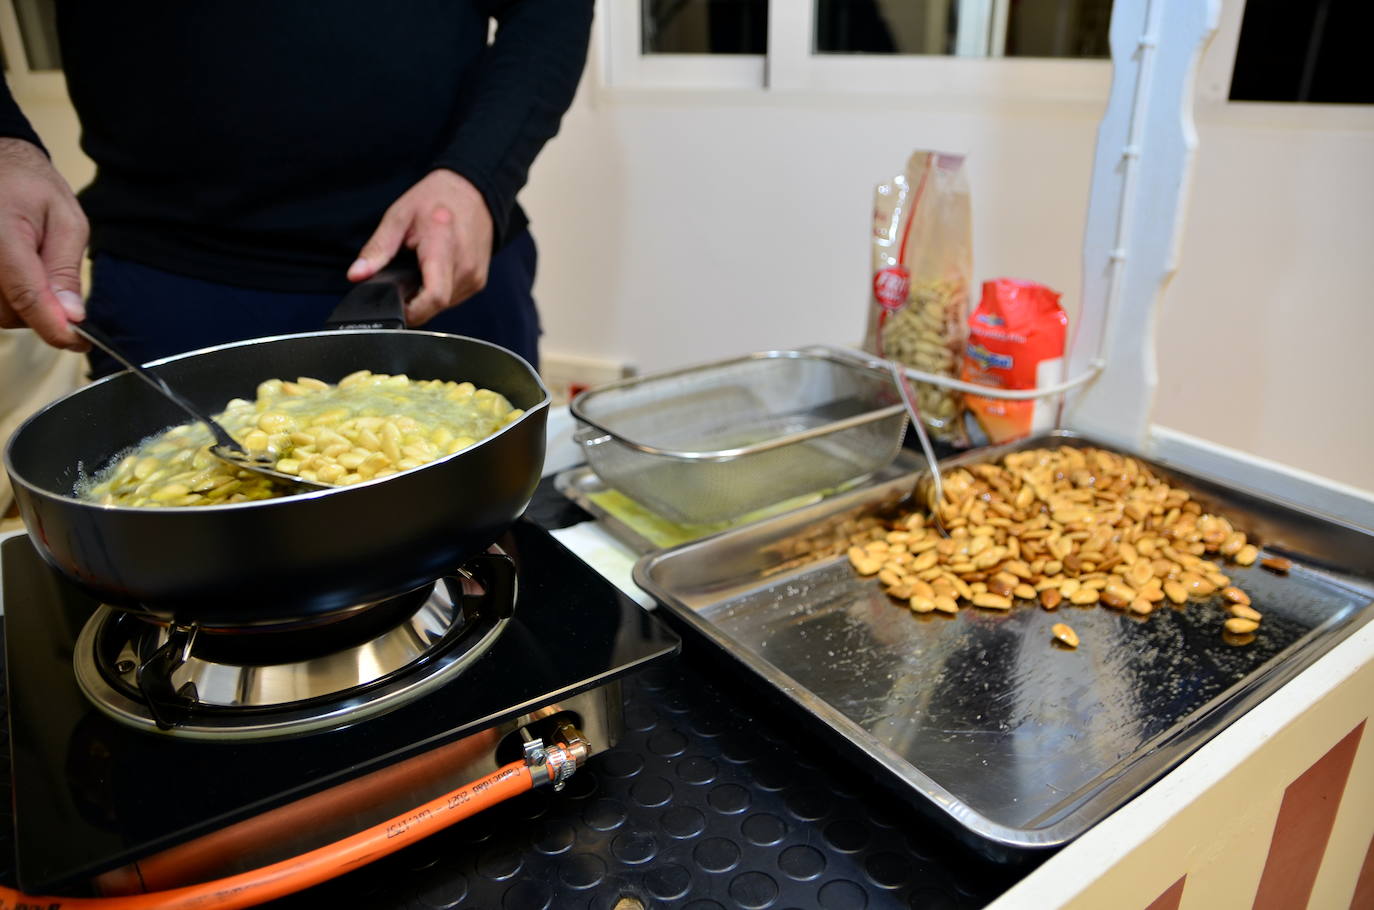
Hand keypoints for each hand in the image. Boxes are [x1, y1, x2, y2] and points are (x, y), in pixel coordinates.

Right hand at [0, 138, 88, 350]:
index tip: (79, 341)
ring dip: (23, 308)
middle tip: (59, 287)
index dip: (54, 327)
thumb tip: (72, 316)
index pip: (26, 297)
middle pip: (11, 314)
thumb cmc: (30, 188)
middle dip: (42, 314)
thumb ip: (65, 270)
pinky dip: (8, 300)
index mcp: (2, 236)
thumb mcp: (66, 221)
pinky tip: (16, 277)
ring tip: (33, 269)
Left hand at [348, 169, 493, 325]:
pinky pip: (455, 298)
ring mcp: (475, 276)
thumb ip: (377, 249)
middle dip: (415, 304)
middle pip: (436, 306)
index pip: (434, 297)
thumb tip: (356, 275)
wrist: (472, 190)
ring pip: (446, 305)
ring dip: (428, 298)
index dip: (412, 311)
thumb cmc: (437, 198)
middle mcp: (464, 266)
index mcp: (443, 247)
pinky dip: (440, 292)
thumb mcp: (398, 217)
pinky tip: (433, 272)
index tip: (396, 307)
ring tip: (420, 271)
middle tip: (402, 283)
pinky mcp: (479, 281)